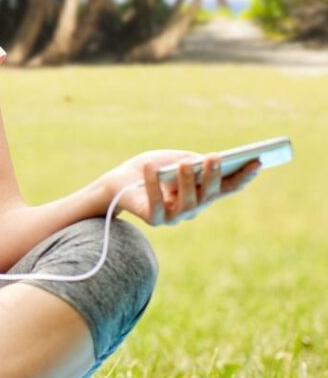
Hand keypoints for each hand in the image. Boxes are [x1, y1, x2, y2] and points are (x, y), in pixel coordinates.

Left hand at [99, 148, 262, 226]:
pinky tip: (152, 168)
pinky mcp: (154, 219)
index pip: (228, 188)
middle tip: (215, 157)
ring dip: (187, 182)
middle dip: (213, 176)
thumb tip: (209, 162)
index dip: (244, 177)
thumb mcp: (175, 159)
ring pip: (188, 203)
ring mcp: (174, 217)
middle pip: (209, 195)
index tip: (258, 161)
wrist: (119, 181)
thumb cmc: (152, 168)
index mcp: (202, 193)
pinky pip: (156, 203)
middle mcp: (192, 209)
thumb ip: (193, 162)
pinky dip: (154, 184)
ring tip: (185, 163)